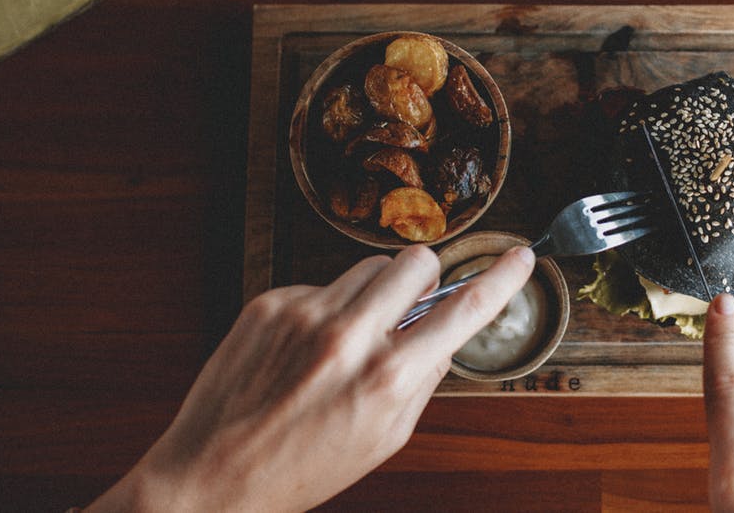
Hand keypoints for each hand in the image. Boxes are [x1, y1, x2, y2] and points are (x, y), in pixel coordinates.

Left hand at [87, 245, 534, 512]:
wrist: (212, 476)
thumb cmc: (301, 467)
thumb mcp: (384, 438)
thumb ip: (422, 380)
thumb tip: (445, 335)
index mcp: (387, 378)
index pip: (464, 311)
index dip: (502, 279)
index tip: (521, 257)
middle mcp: (349, 337)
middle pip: (416, 261)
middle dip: (424, 279)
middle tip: (410, 307)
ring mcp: (305, 314)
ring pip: (368, 267)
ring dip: (374, 292)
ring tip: (349, 336)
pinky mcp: (270, 303)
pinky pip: (320, 284)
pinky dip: (325, 308)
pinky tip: (305, 348)